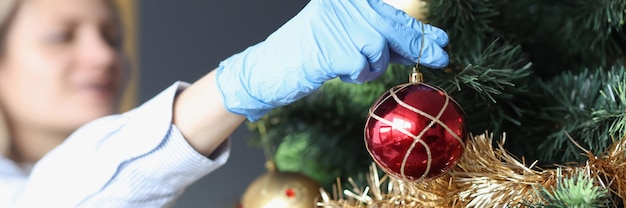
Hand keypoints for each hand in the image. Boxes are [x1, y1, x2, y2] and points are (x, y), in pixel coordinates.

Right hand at [216, 0, 448, 120]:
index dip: (418, 30)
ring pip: (378, 50)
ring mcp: (336, 24)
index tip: (441, 41)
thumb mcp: (348, 41)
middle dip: (419, 47)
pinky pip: (362, 67)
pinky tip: (338, 71)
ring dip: (370, 67)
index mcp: (347, 0)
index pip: (391, 15)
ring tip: (349, 66)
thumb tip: (422, 47)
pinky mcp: (331, 47)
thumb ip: (380, 41)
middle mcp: (343, 5)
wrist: (269, 69)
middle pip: (392, 28)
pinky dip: (355, 75)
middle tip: (443, 58)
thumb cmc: (309, 55)